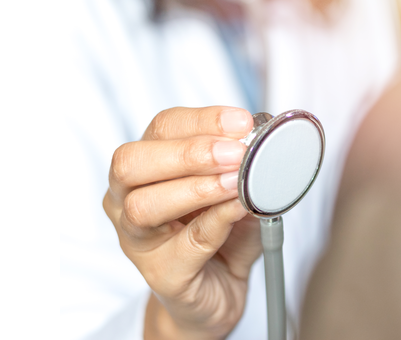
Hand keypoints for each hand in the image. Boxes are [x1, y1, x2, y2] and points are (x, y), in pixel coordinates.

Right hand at [103, 106, 261, 339]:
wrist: (219, 293)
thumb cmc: (222, 235)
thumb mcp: (237, 190)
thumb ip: (244, 166)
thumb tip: (263, 142)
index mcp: (146, 166)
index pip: (162, 128)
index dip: (202, 120)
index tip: (242, 122)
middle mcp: (126, 199)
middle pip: (132, 163)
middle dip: (189, 153)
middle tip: (236, 152)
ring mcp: (137, 240)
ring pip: (143, 207)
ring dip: (197, 188)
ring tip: (236, 182)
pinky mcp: (161, 274)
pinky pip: (184, 245)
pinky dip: (216, 222)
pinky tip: (240, 209)